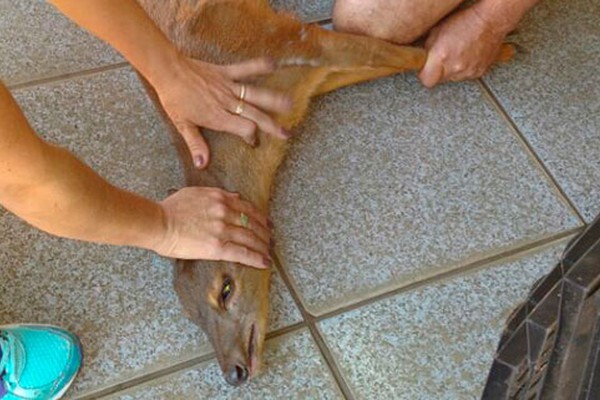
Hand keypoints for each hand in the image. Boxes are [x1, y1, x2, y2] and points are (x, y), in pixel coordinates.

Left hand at [153, 56, 292, 168]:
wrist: (168, 71)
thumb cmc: (174, 98)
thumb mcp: (183, 125)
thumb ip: (196, 144)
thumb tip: (202, 164)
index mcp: (218, 117)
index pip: (243, 129)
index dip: (252, 137)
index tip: (254, 142)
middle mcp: (227, 102)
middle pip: (255, 115)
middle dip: (272, 125)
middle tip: (286, 134)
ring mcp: (228, 86)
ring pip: (256, 94)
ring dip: (274, 100)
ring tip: (290, 104)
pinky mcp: (226, 72)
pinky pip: (246, 69)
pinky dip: (259, 66)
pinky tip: (273, 64)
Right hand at [154, 187, 271, 268]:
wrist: (159, 223)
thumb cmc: (171, 209)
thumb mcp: (196, 193)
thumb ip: (217, 195)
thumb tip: (235, 197)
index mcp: (220, 198)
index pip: (247, 207)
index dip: (260, 217)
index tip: (266, 222)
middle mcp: (225, 211)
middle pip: (252, 223)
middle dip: (264, 233)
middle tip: (270, 239)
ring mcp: (222, 229)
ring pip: (251, 238)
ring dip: (263, 246)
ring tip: (268, 252)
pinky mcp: (218, 247)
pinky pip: (243, 252)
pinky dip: (256, 258)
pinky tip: (264, 262)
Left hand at [418, 7, 506, 86]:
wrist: (490, 21)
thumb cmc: (465, 22)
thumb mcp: (437, 31)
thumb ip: (427, 48)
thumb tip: (421, 58)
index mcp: (442, 57)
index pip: (426, 80)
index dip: (424, 75)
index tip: (425, 69)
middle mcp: (455, 67)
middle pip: (439, 80)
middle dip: (438, 71)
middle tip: (442, 58)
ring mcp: (468, 72)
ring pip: (452, 79)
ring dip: (452, 70)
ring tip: (457, 53)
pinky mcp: (478, 73)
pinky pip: (465, 76)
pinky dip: (464, 69)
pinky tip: (466, 56)